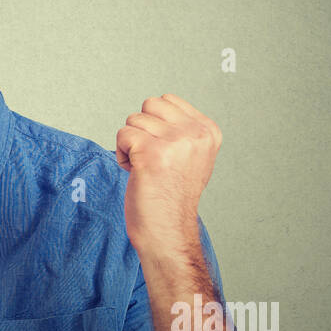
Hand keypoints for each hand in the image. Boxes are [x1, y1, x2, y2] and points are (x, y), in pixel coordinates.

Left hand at [115, 94, 221, 260]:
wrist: (168, 230)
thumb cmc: (172, 195)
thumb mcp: (192, 155)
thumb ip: (182, 128)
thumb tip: (160, 103)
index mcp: (208, 131)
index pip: (167, 100)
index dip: (156, 124)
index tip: (165, 152)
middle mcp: (195, 134)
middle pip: (149, 105)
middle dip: (142, 129)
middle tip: (151, 158)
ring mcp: (174, 142)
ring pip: (133, 120)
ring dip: (131, 144)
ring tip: (145, 168)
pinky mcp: (151, 153)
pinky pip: (122, 135)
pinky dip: (121, 155)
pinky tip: (135, 173)